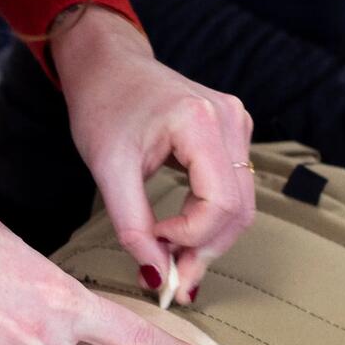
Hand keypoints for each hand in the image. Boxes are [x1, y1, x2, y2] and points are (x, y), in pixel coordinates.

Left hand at [51, 7, 253, 302]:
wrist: (105, 63)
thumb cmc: (103, 105)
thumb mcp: (107, 168)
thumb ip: (133, 226)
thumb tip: (157, 278)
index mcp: (199, 120)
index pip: (220, 204)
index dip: (191, 238)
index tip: (154, 248)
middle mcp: (229, 118)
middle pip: (238, 209)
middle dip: (204, 249)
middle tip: (173, 281)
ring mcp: (236, 121)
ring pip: (241, 203)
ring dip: (209, 238)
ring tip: (174, 260)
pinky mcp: (232, 130)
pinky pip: (234, 187)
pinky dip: (211, 217)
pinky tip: (183, 233)